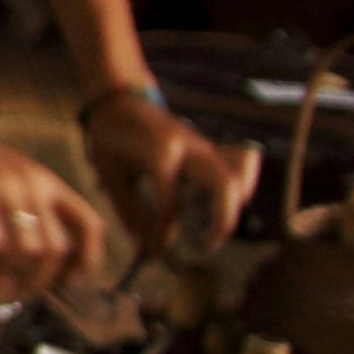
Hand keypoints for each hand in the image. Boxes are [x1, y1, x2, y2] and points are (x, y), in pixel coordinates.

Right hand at [0, 109, 102, 303]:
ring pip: (27, 250)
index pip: (90, 224)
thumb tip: (37, 265)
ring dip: (5, 272)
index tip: (68, 279)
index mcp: (48, 182)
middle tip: (10, 287)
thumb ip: (28, 214)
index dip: (87, 258)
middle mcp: (35, 182)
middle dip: (36, 279)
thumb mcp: (10, 184)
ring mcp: (7, 184)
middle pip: (56, 249)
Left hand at [80, 92, 258, 259]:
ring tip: (213, 225)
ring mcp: (205, 144)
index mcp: (157, 150)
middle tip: (204, 246)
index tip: (154, 252)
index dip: (163, 231)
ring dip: (235, 202)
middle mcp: (189, 146)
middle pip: (225, 184)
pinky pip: (242, 161)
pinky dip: (242, 184)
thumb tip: (152, 251)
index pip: (171, 200)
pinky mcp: (212, 147)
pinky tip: (221, 203)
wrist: (121, 101)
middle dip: (222, 221)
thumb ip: (132, 213)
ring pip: (241, 170)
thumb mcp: (110, 175)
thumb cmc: (111, 140)